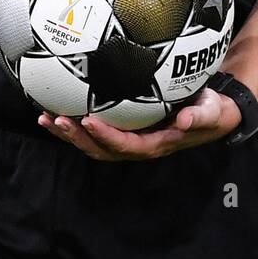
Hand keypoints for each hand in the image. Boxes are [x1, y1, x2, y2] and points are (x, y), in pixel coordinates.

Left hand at [37, 87, 243, 160]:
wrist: (209, 112)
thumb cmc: (210, 110)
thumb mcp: (212, 112)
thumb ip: (200, 116)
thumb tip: (184, 120)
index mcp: (156, 144)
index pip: (127, 146)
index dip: (107, 137)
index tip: (88, 121)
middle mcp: (137, 146)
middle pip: (102, 149)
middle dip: (78, 138)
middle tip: (57, 120)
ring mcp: (127, 139)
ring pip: (92, 143)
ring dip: (69, 134)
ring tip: (45, 118)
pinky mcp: (121, 129)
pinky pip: (93, 130)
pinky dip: (73, 123)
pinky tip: (53, 109)